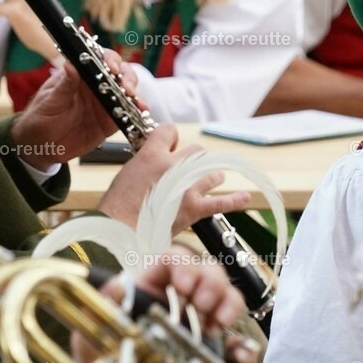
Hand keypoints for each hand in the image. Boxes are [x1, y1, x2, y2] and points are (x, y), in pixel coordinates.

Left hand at [10, 48, 141, 168]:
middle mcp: (97, 86)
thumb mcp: (50, 100)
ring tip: (138, 103)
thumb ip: (64, 85)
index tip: (112, 68)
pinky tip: (141, 114)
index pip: (100, 59)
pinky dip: (137, 113)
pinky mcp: (110, 122)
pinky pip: (128, 115)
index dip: (110, 60)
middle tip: (127, 89)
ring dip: (136, 96)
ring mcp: (106, 103)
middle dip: (128, 78)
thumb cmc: (40, 117)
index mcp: (81, 75)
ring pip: (128, 93)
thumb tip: (71, 64)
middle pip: (121, 73)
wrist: (41, 146)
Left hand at [73, 246, 258, 362]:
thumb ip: (102, 308)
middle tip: (203, 306)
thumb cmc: (100, 362)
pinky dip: (243, 346)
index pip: (174, 260)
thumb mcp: (91, 334)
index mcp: (151, 287)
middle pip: (207, 272)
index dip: (184, 265)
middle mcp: (179, 299)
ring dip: (230, 305)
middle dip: (212, 283)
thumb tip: (117, 285)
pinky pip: (238, 342)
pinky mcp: (214, 351)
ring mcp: (199, 323)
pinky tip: (238, 356)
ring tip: (220, 324)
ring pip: (227, 298)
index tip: (185, 285)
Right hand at [98, 124, 250, 234]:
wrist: (120, 232)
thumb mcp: (127, 172)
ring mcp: (187, 188)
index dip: (171, 138)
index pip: (170, 131)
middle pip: (197, 150)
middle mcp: (174, 167)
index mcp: (153, 155)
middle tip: (183, 171)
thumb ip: (147, 161)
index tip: (169, 147)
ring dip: (210, 176)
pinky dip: (235, 200)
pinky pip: (222, 202)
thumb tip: (160, 159)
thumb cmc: (118, 206)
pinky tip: (245, 197)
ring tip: (206, 181)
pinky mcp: (195, 208)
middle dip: (192, 159)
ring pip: (211, 172)